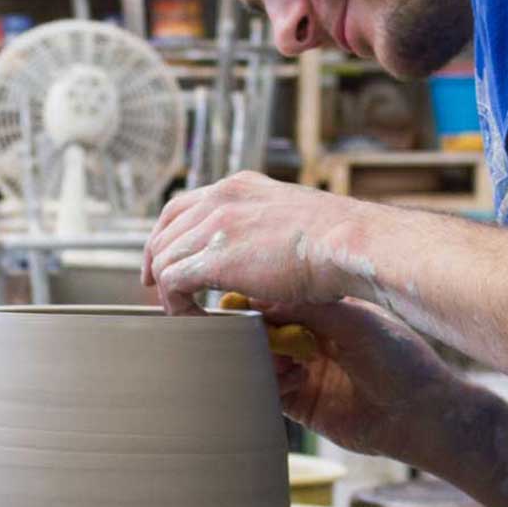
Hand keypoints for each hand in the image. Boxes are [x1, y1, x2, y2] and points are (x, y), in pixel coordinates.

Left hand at [142, 172, 373, 314]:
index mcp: (238, 186)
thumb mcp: (292, 220)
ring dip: (170, 291)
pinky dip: (177, 305)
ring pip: (164, 259)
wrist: (350, 242)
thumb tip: (260, 260)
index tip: (165, 260)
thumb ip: (264, 231)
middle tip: (162, 292)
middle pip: (164, 232)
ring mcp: (215, 225)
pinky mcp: (214, 257)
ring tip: (188, 314)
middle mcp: (220, 198)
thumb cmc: (338, 241)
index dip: (167, 236)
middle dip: (157, 263)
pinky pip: (172, 283)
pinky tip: (197, 319)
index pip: (182, 206)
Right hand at [258, 298, 456, 458]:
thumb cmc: (398, 359)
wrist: (420, 414)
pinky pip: (271, 394)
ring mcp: (308, 374)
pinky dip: (272, 384)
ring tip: (285, 360)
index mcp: (329, 314)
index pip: (281, 302)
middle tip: (259, 334)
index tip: (245, 304)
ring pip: (264, 363)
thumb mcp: (354, 320)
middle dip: (258, 332)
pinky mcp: (305, 406)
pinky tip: (296, 378)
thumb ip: (306, 307)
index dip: (261, 303)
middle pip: (266, 332)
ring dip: (265, 359)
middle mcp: (315, 342)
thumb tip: (257, 301)